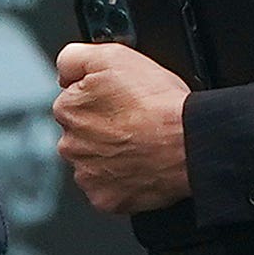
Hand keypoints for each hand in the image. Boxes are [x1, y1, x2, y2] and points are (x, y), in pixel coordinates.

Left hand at [54, 44, 192, 215]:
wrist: (190, 143)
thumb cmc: (159, 103)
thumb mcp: (113, 56)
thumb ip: (74, 58)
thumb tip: (64, 70)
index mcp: (67, 109)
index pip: (74, 102)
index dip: (100, 99)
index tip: (121, 101)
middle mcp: (70, 145)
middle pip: (82, 134)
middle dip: (103, 129)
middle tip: (134, 124)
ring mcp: (87, 174)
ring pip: (94, 162)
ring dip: (111, 156)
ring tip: (140, 145)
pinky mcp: (104, 198)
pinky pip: (108, 188)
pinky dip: (121, 180)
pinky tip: (140, 166)